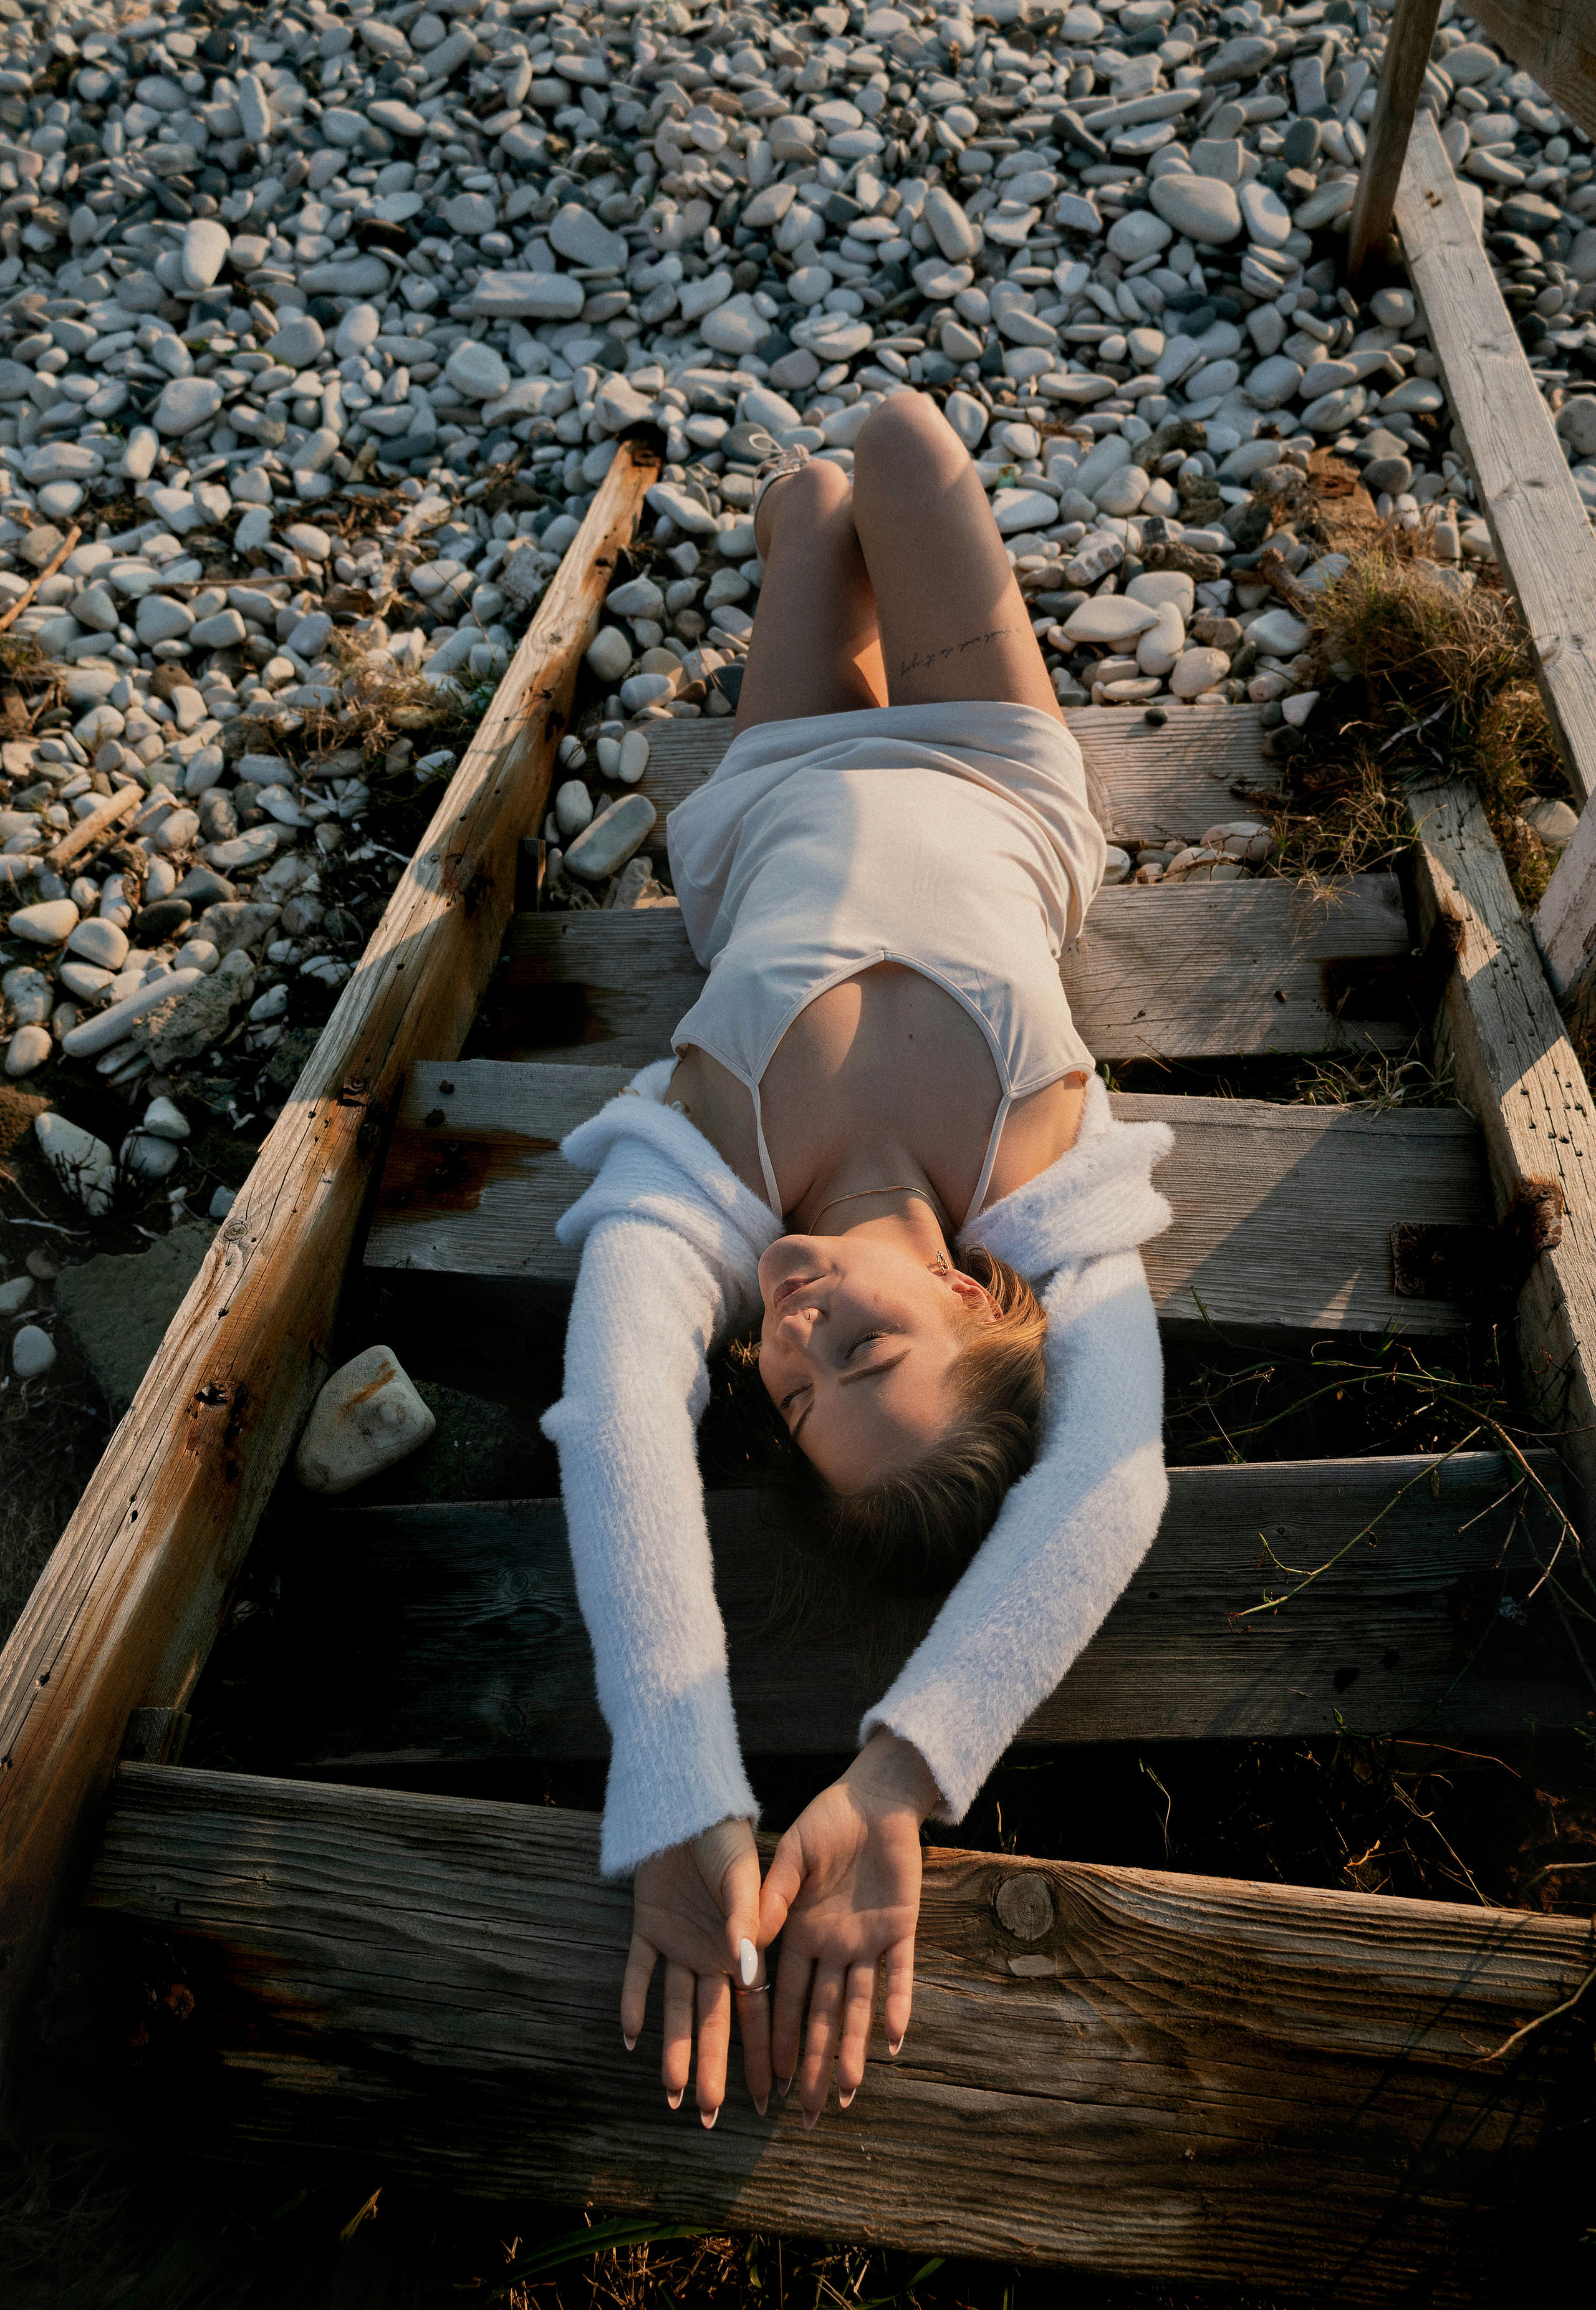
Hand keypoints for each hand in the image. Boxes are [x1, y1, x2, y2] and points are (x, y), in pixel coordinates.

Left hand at [622, 1815, 771, 2124]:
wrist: (686, 1805)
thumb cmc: (726, 1839)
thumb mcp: (743, 1879)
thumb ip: (746, 1924)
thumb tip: (750, 1977)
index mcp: (742, 1948)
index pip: (754, 2011)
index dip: (761, 2053)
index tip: (766, 2097)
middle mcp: (711, 1955)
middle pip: (712, 2021)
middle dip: (713, 2068)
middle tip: (709, 2116)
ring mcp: (678, 1944)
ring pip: (676, 2008)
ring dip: (675, 2048)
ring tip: (673, 2094)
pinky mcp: (647, 1928)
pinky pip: (639, 1971)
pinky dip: (633, 2002)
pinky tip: (630, 2038)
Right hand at [757, 1731, 938, 2127]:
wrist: (873, 1798)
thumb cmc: (825, 1823)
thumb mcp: (790, 1857)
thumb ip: (772, 1898)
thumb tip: (746, 1949)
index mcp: (798, 1934)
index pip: (784, 1998)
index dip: (777, 2038)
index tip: (768, 2081)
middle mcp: (831, 1948)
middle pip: (819, 2015)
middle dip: (811, 2063)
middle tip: (804, 2114)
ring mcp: (867, 1941)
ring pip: (857, 2005)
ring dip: (852, 2047)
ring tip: (846, 2092)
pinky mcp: (901, 1928)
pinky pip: (899, 1973)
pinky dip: (896, 2004)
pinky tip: (893, 2040)